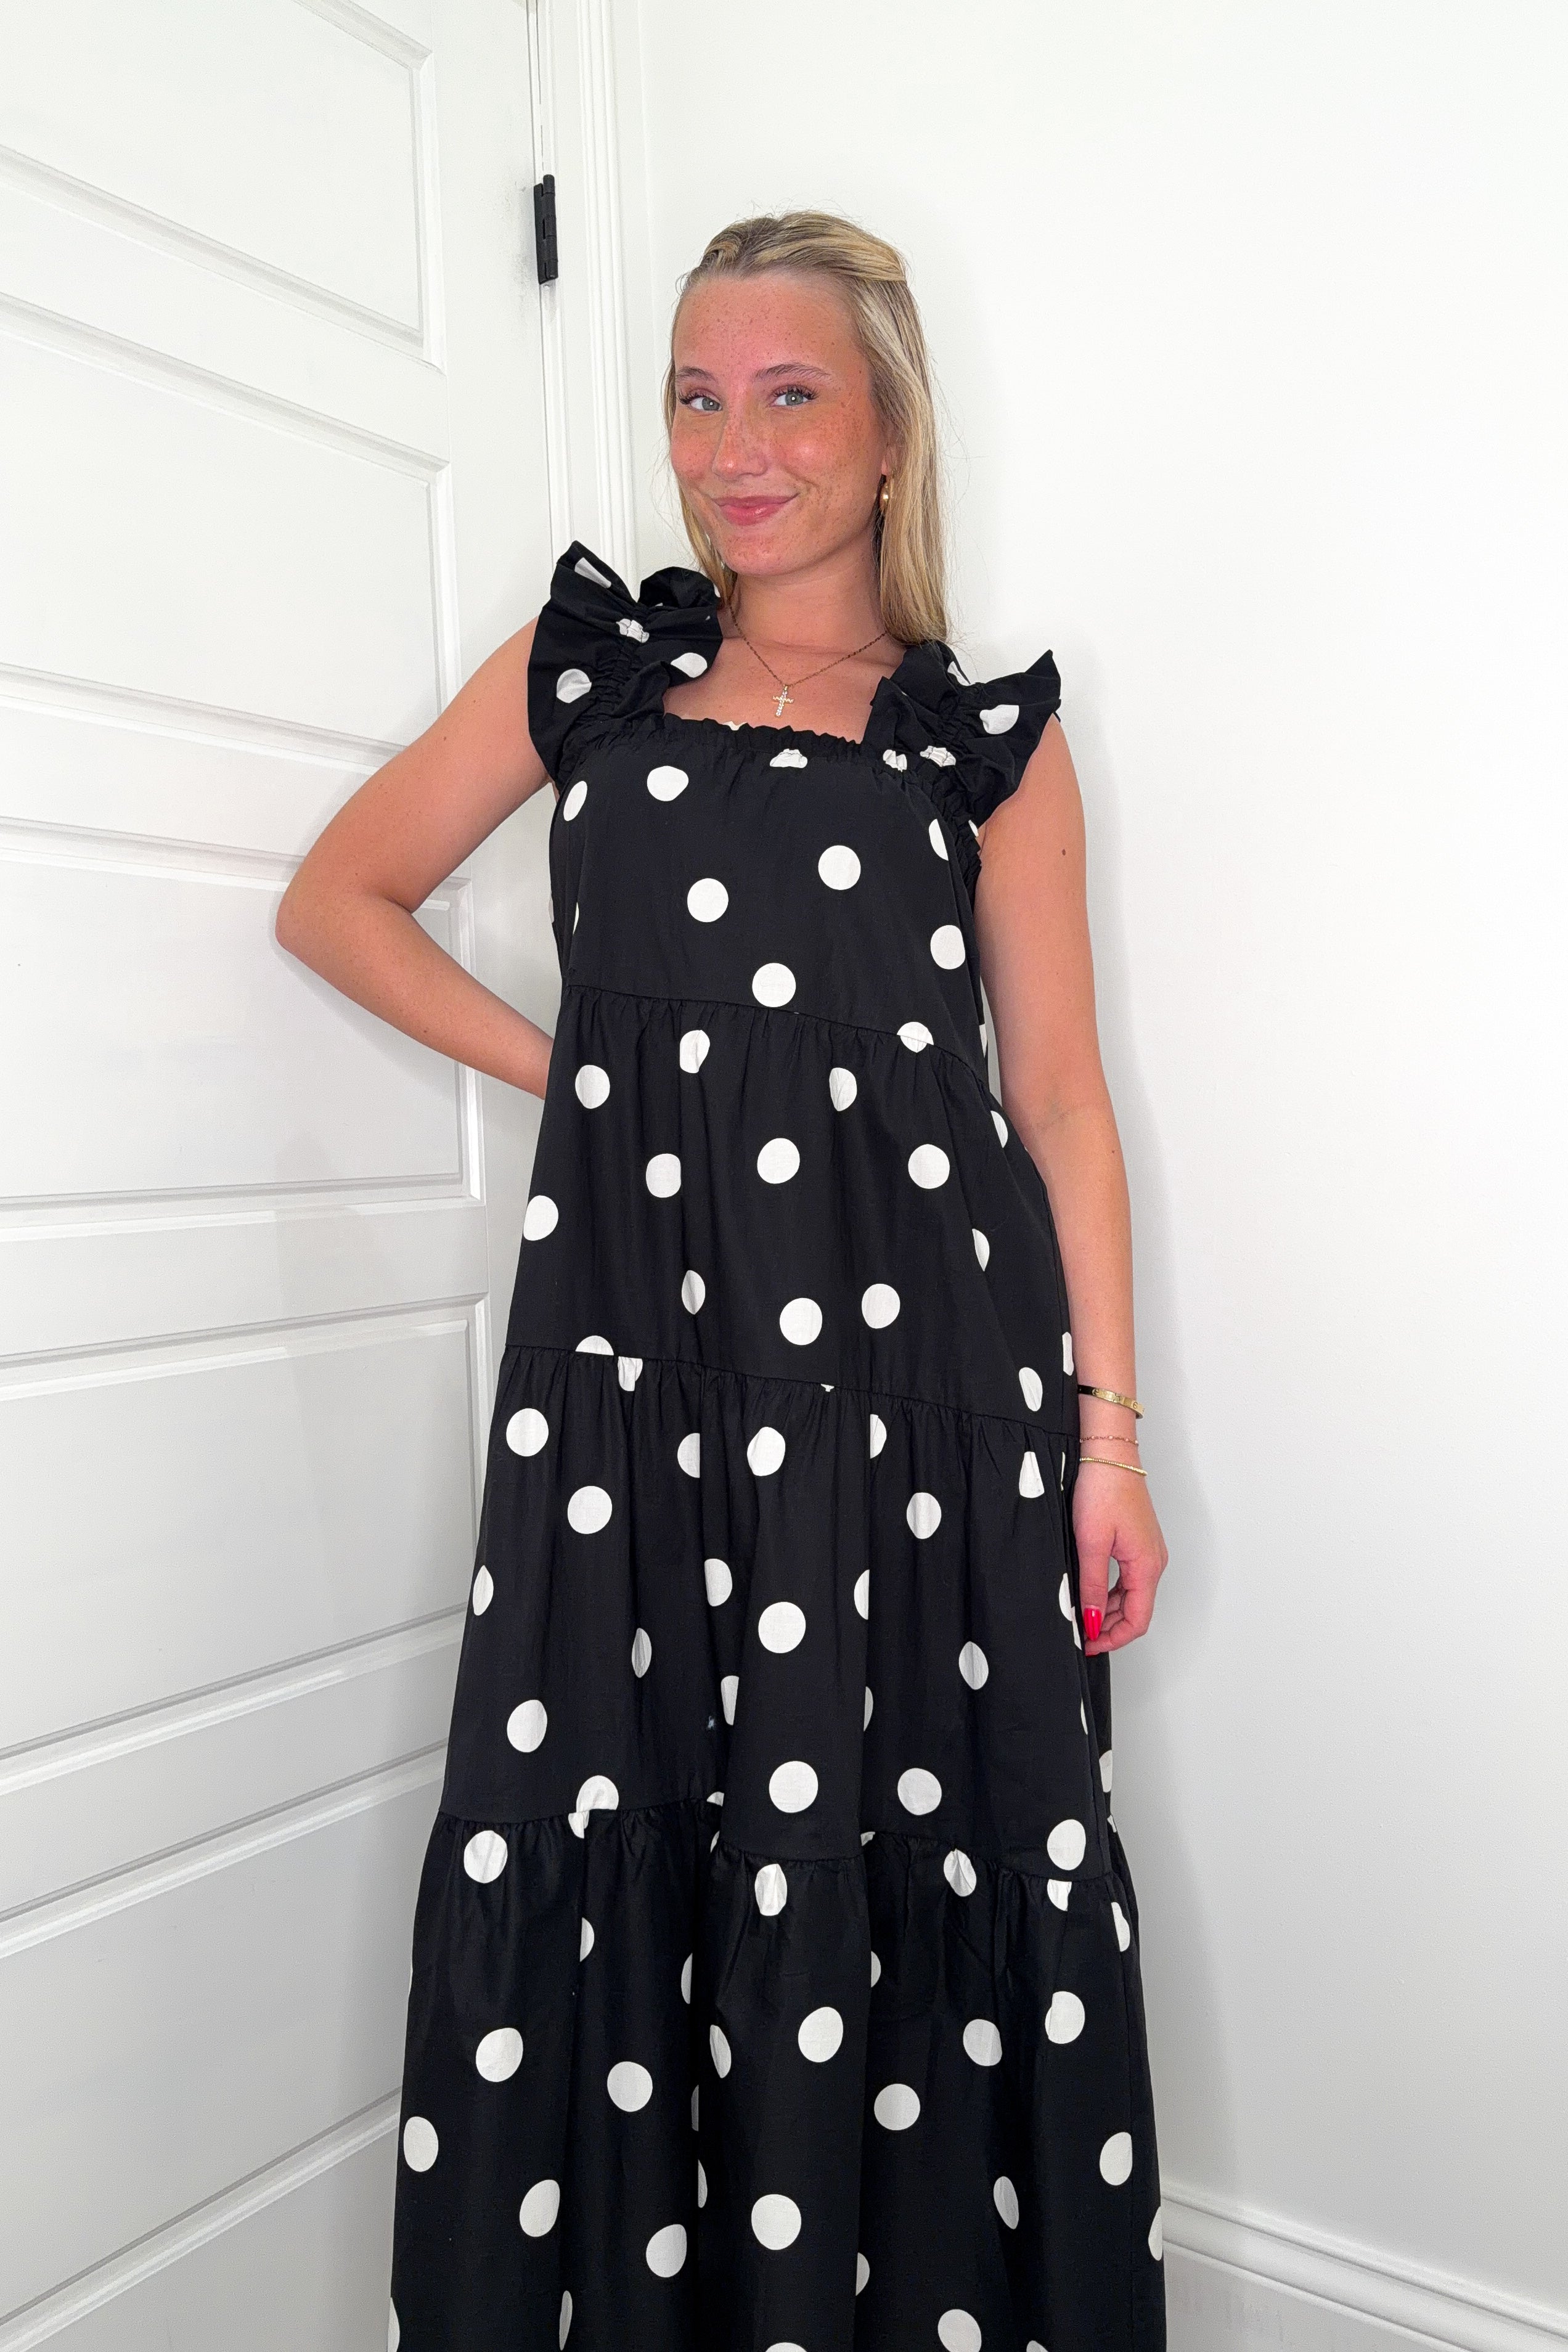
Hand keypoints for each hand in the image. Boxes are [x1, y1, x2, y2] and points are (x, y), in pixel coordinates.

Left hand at [1073, 1463, 1167, 1653]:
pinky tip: (1089, 1591)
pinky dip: (1109, 1592)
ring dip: (1107, 1610)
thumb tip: (1091, 1620)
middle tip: (1080, 1632)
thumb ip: (1092, 1585)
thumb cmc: (1103, 1489)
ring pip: (1131, 1596)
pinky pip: (1128, 1579)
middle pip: (1136, 1611)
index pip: (1138, 1620)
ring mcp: (1147, 1552)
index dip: (1113, 1638)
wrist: (1110, 1454)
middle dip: (1109, 1627)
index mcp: (1146, 1566)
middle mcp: (1153, 1562)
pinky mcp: (1138, 1542)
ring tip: (1080, 1613)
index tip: (1089, 1644)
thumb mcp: (1091, 1543)